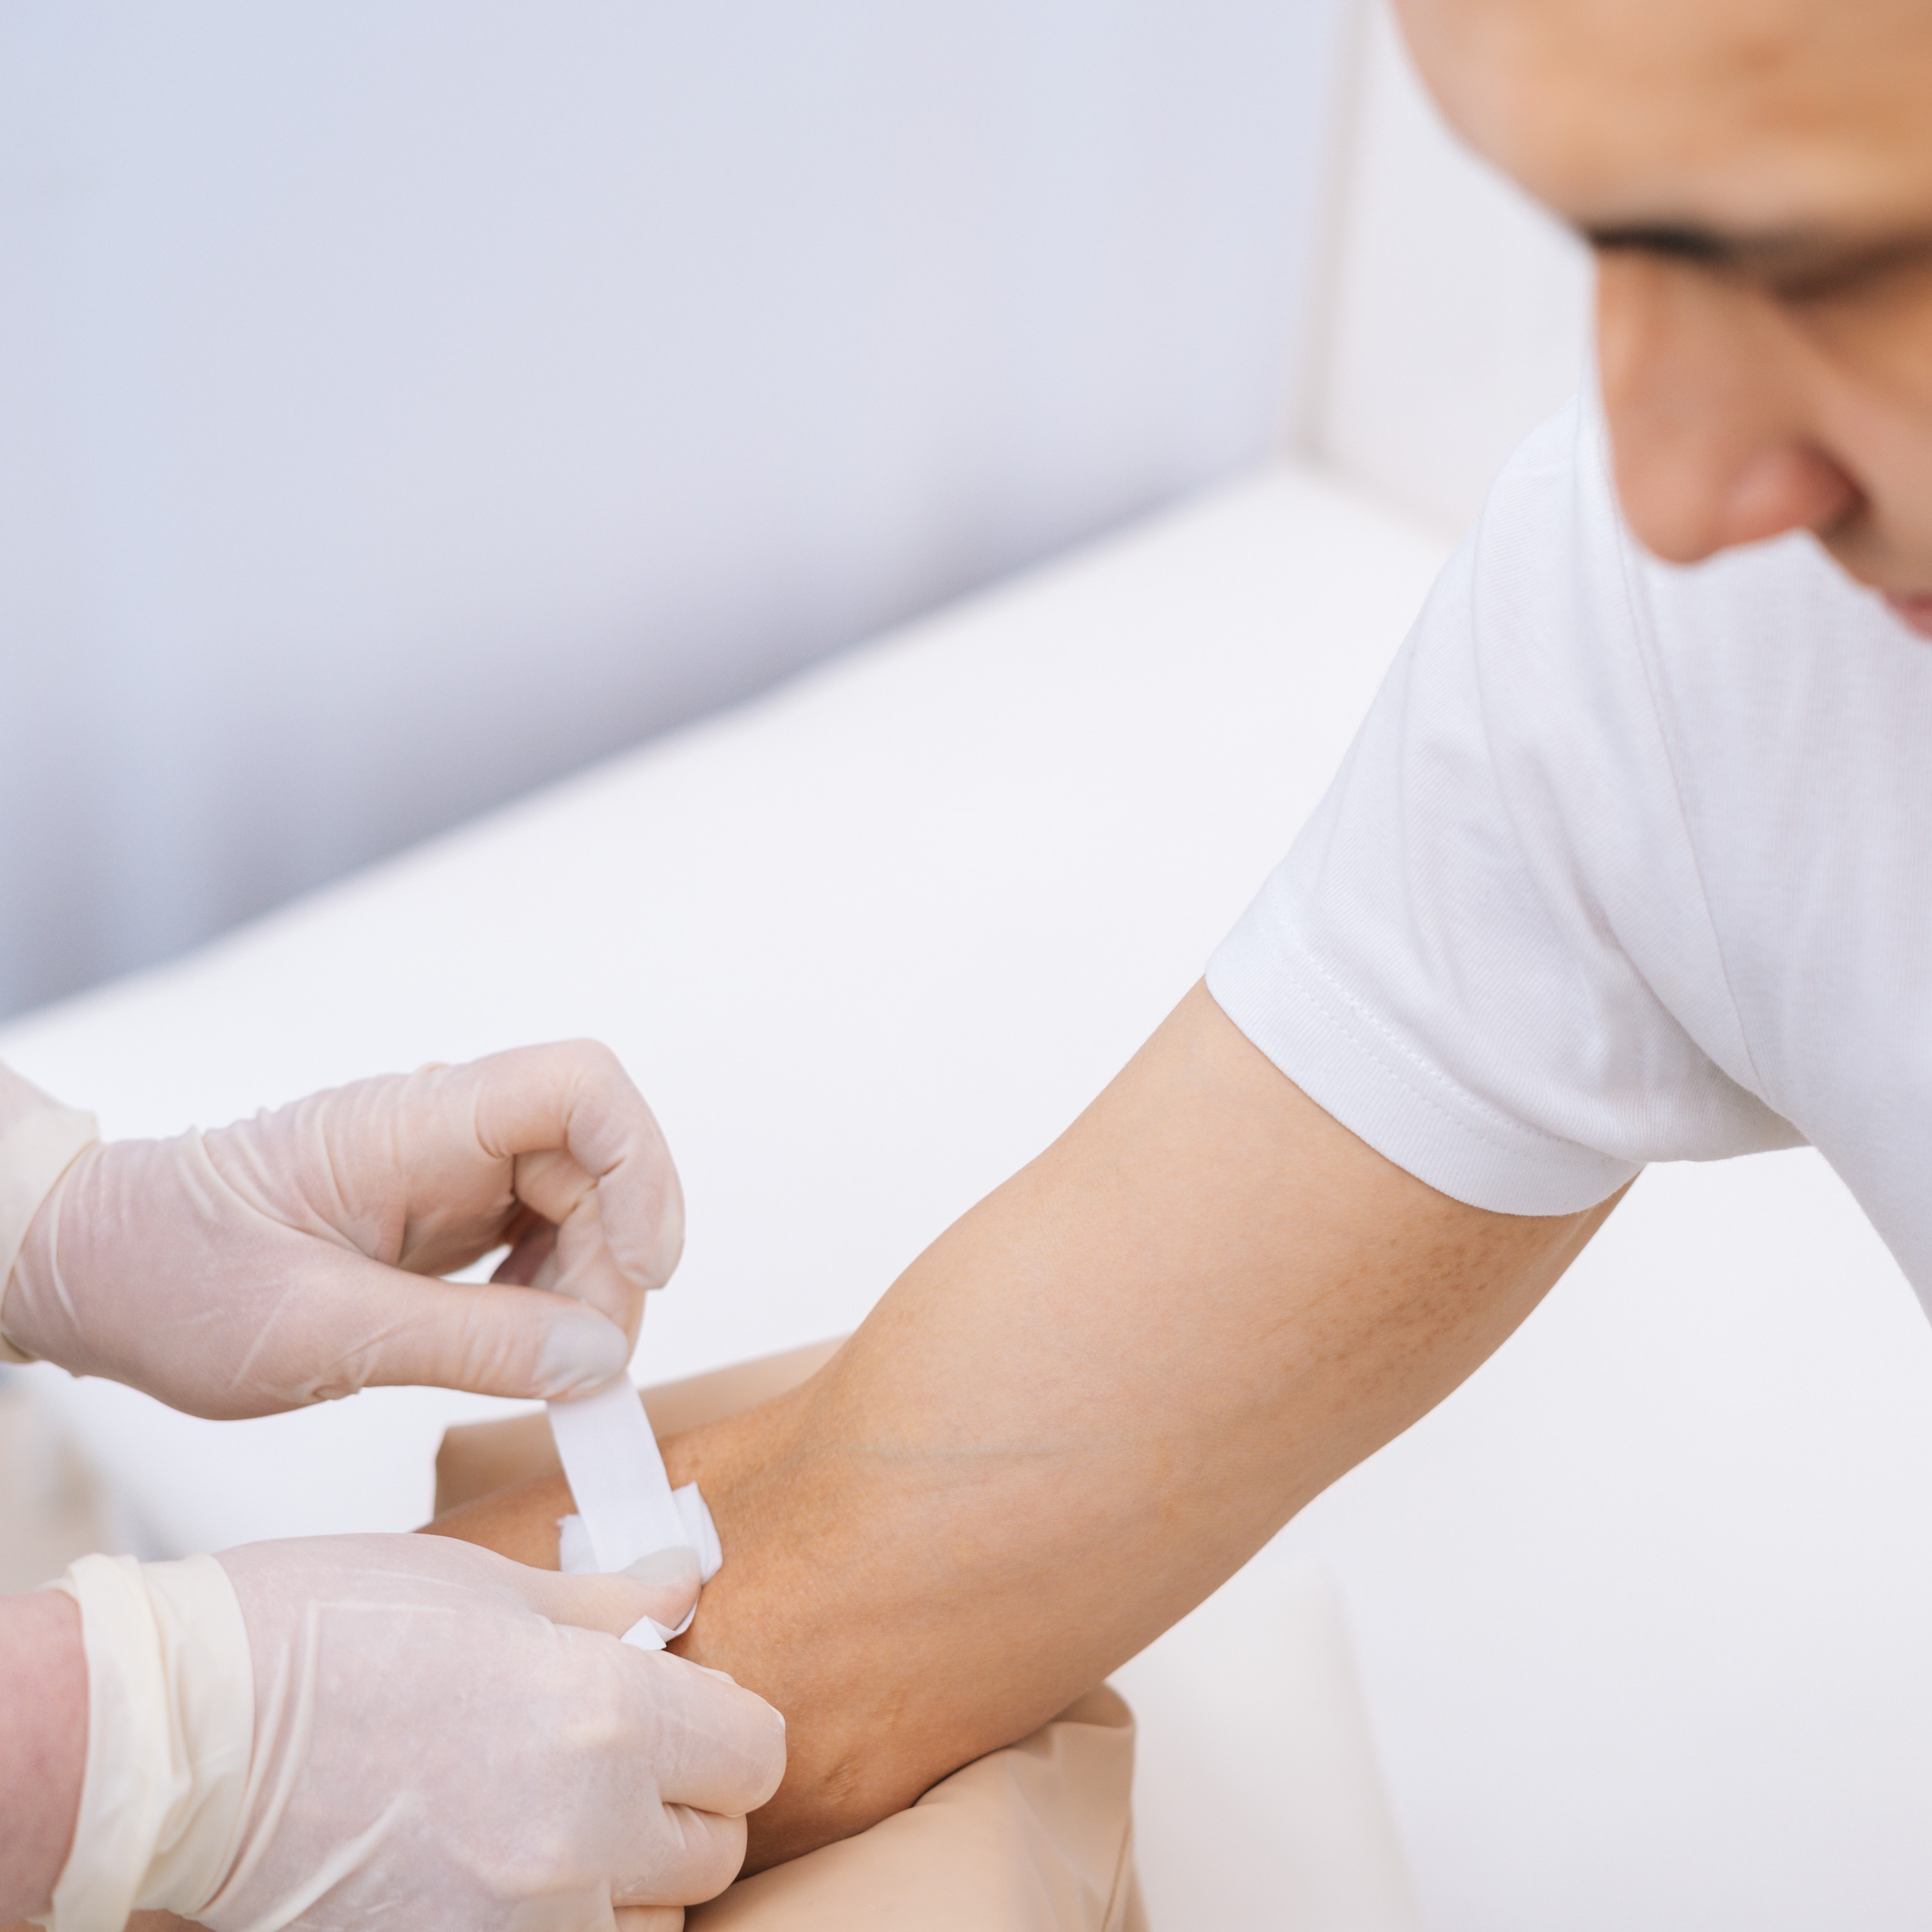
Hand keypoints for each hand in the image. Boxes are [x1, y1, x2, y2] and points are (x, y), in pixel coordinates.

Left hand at [1, 1042, 682, 1417]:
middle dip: (614, 1264)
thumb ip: (469, 1344)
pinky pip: (540, 1239)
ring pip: (580, 1204)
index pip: (578, 1086)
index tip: (645, 1270)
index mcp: (410, 1127)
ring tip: (542, 1369)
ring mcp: (448, 1169)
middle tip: (584, 1368)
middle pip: (596, 1161)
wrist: (90, 1267)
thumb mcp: (316, 1335)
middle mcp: (444, 1131)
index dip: (641, 1167)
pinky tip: (515, 1348)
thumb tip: (601, 1358)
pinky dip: (551, 1301)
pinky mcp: (445, 1213)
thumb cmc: (174, 1280)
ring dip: (587, 1289)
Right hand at [199, 1535, 782, 1931]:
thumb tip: (680, 1586)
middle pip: (714, 1849)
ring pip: (648, 1928)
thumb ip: (603, 1600)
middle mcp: (581, 1835)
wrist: (179, 1735)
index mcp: (603, 1715)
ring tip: (556, 1825)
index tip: (687, 1712)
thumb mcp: (484, 1584)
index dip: (725, 1726)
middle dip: (679, 1803)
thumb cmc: (313, 1637)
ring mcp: (516, 1926)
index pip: (755, 1753)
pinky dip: (562, 1926)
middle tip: (616, 1763)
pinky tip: (508, 1876)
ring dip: (626, 1885)